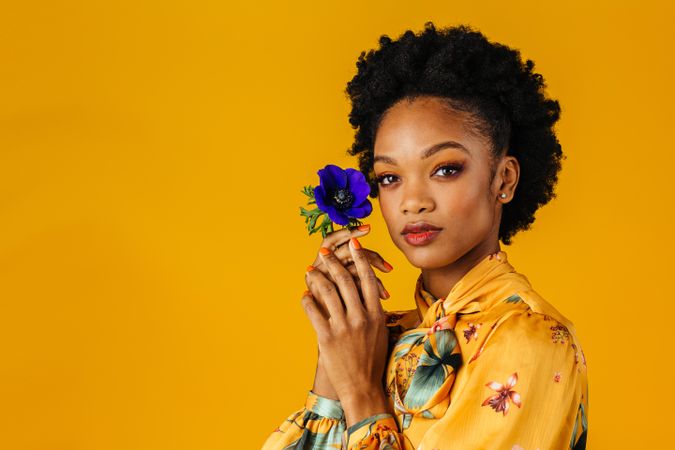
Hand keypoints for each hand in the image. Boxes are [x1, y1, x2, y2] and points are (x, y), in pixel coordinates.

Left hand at [302, 237, 389, 425]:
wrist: (362, 388)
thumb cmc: (372, 360)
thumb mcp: (380, 333)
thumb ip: (373, 312)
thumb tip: (368, 291)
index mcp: (376, 314)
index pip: (368, 278)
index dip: (360, 258)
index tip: (354, 243)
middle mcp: (361, 318)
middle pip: (347, 280)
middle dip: (334, 262)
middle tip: (324, 251)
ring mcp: (344, 327)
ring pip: (328, 292)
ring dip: (317, 277)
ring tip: (310, 269)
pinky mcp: (327, 338)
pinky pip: (313, 312)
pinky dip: (307, 300)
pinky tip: (304, 295)